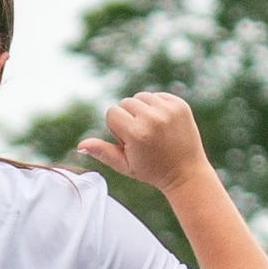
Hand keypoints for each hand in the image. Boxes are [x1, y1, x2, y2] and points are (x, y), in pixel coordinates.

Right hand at [75, 92, 212, 193]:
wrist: (186, 173)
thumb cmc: (152, 171)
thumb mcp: (124, 165)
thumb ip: (102, 152)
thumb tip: (80, 145)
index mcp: (136, 133)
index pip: (111, 113)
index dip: (117, 128)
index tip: (129, 141)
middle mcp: (152, 119)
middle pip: (126, 102)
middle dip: (129, 117)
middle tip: (144, 138)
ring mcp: (168, 110)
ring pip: (141, 96)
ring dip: (143, 110)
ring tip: (153, 130)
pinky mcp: (180, 105)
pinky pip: (158, 95)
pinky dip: (158, 106)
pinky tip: (164, 124)